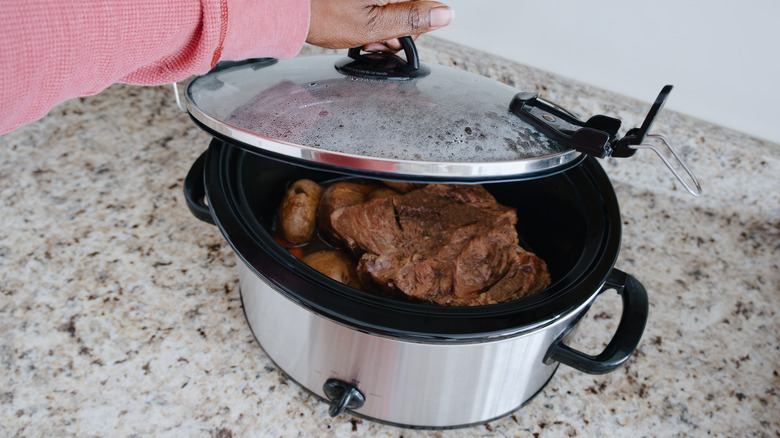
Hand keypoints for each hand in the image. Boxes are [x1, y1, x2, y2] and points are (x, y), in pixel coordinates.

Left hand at [307, 0, 452, 49]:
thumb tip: (446, 14)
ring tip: (363, 34)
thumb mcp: (371, 26)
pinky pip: (379, 3)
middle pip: (409, 3)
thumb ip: (412, 19)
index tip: (394, 39)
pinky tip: (357, 20)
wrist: (288, 6)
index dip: (415, 27)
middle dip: (396, 25)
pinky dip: (372, 11)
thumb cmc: (320, 13)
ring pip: (394, 3)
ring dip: (383, 21)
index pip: (425, 5)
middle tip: (374, 41)